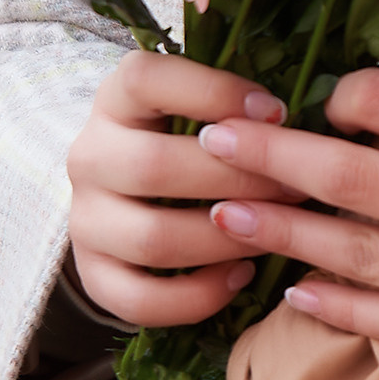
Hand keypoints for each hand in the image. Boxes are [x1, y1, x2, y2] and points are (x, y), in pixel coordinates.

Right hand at [66, 52, 303, 326]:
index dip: (213, 92)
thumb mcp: (202, 105)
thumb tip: (288, 118)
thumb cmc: (188, 136)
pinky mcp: (93, 275)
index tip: (276, 111)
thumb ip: (235, 104)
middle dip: (236, 180)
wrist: (134, 193)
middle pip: (153, 167)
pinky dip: (197, 295)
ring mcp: (85, 220)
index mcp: (116, 99)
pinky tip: (241, 275)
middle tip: (294, 186)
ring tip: (274, 232)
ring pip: (151, 238)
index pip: (145, 79)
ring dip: (224, 239)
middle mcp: (89, 155)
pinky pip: (140, 300)